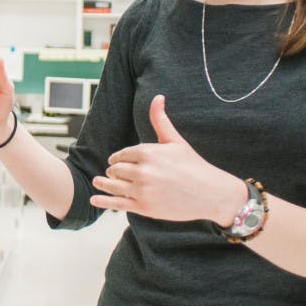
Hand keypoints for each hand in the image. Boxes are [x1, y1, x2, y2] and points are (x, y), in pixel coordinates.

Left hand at [89, 95, 245, 224]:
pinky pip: (118, 203)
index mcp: (148, 152)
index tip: (116, 161)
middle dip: (113, 170)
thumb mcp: (175, 141)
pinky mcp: (144, 207)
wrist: (211, 194)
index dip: (118, 158)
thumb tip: (158, 97)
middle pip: (116, 170)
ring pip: (114, 186)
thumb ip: (160, 120)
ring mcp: (142, 190)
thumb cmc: (194, 166)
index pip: (123, 154)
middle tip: (112, 172)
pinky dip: (103, 201)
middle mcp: (143, 171)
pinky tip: (94, 199)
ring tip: (99, 181)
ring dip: (104, 183)